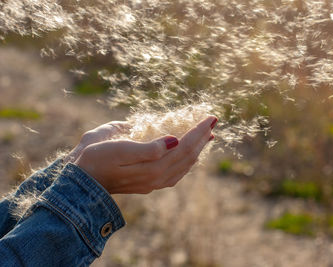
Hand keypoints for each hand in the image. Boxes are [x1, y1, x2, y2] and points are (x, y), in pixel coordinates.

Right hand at [74, 116, 216, 193]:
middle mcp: (157, 178)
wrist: (81, 181)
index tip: (210, 117)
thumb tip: (175, 140)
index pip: (184, 146)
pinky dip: (187, 162)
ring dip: (197, 149)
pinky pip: (176, 173)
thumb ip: (150, 148)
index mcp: (152, 167)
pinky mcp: (148, 184)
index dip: (198, 131)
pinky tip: (189, 157)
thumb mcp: (121, 149)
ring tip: (207, 137)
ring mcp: (153, 183)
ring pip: (184, 165)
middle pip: (188, 156)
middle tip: (212, 122)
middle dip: (202, 138)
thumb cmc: (97, 159)